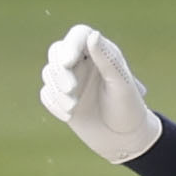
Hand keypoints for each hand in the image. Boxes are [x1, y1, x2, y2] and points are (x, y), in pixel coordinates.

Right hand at [38, 23, 162, 162]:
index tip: (68, 62)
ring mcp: (70, 80)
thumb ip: (108, 60)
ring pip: (49, 73)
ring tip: (73, 107)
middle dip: (60, 70)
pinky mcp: (61, 98)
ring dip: (58, 90)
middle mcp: (83, 63)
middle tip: (70, 89)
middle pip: (57, 51)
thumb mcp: (122, 85)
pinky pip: (47, 94)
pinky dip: (54, 103)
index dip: (70, 45)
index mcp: (101, 53)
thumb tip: (93, 36)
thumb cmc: (129, 109)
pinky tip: (69, 115)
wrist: (125, 140)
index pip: (79, 35)